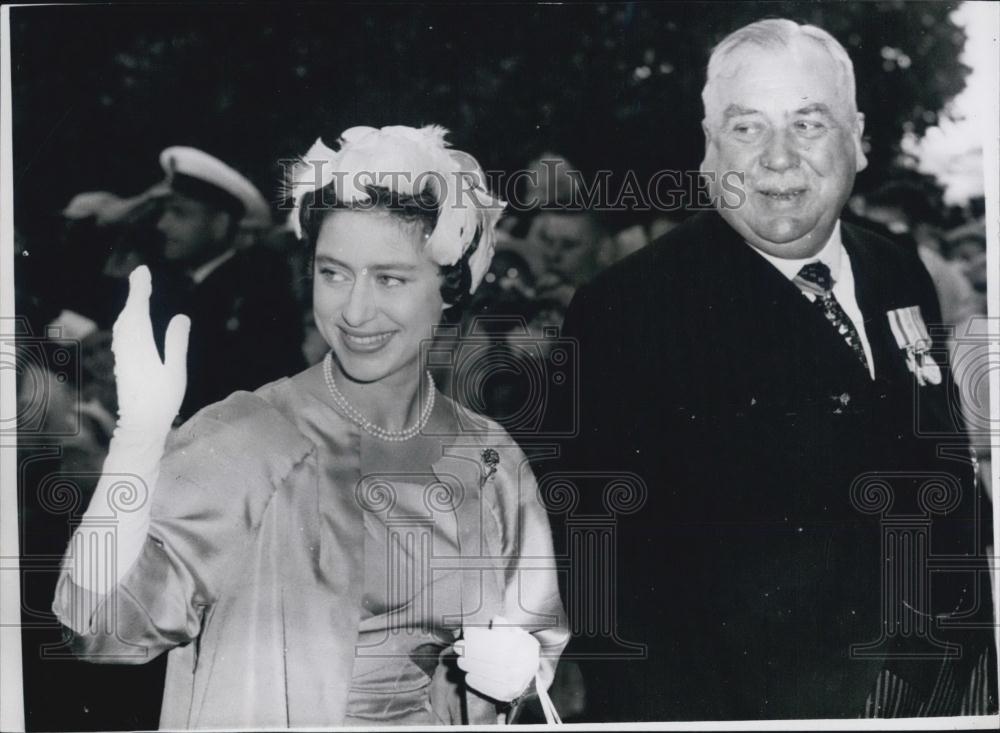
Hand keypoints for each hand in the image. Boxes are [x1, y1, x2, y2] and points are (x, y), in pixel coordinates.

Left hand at [111, 266, 189, 434]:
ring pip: (123, 325)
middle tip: (141, 275)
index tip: (143, 272)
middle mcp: (127, 348)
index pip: (138, 311)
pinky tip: (133, 323)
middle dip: (134, 294)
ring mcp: (123, 356)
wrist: (140, 425)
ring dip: (130, 307)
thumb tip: (180, 316)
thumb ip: (176, 343)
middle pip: (128, 314)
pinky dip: (128, 321)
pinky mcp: (123, 364)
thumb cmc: (162, 401)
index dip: (140, 290)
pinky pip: (123, 335)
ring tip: (139, 294)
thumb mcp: (175, 372)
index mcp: (140, 346)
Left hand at [456, 616, 539, 701]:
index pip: (499, 641)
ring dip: (471, 666)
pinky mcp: (508, 694)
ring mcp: (515, 682)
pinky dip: (476, 682)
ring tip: (461, 661)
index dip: (481, 637)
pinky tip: (469, 675)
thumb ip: (505, 626)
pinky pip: (489, 688)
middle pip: (492, 657)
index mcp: (524, 647)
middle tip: (458, 647)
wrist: (531, 673)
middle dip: (472, 651)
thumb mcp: (517, 634)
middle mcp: (522, 665)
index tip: (467, 633)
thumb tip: (495, 620)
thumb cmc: (520, 649)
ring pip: (489, 673)